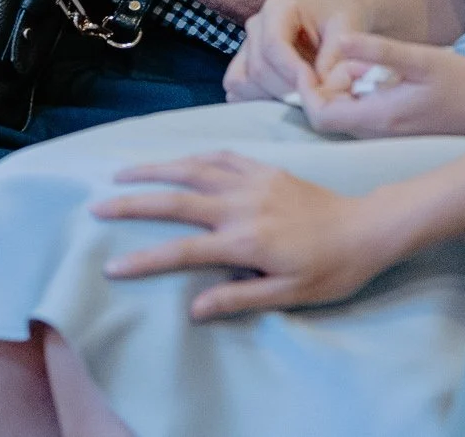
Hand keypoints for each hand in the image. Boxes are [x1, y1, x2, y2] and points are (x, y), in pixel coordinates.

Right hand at [95, 152, 398, 318]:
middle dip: (134, 202)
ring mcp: (255, 182)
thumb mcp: (289, 295)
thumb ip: (239, 297)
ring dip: (156, 169)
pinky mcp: (268, 169)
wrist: (368, 228)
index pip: (183, 250)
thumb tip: (194, 308)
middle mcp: (243, 205)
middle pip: (177, 199)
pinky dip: (196, 156)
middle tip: (97, 206)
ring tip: (123, 173)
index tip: (112, 265)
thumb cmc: (331, 269)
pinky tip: (181, 160)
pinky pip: (224, 156)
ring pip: (195, 168)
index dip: (145, 259)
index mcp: (246, 240)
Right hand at [224, 0, 369, 102]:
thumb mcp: (347, 28)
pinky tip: (284, 105)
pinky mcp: (244, 67)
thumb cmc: (342, 19)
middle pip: (258, 68)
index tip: (315, 87)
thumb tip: (321, 88)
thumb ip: (335, 56)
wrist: (337, 20)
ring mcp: (246, 47)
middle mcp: (256, 26)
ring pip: (243, 82)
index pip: (273, 45)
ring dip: (270, 99)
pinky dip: (258, 102)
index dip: (291, 71)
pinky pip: (238, 90)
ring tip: (301, 102)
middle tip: (313, 103)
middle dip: (285, 90)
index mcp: (277, 9)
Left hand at [296, 32, 464, 138]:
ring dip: (345, 87)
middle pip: (328, 115)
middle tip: (346, 56)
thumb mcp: (422, 59)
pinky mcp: (397, 132)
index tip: (314, 61)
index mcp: (379, 119)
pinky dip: (360, 94)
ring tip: (366, 61)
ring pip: (346, 114)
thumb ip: (379, 51)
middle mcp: (378, 135)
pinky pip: (364, 115)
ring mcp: (388, 137)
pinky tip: (379, 74)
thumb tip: (339, 40)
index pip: (319, 115)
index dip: (306, 89)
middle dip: (326, 84)